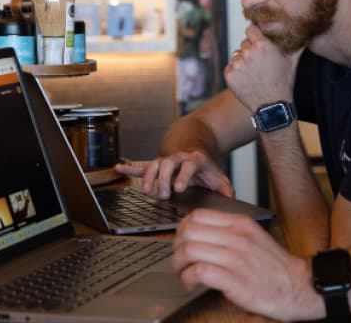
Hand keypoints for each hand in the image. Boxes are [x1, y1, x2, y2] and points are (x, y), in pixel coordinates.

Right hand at [115, 151, 233, 198]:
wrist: (196, 149)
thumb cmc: (207, 169)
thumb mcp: (219, 177)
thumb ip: (226, 189)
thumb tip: (231, 200)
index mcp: (195, 160)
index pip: (189, 165)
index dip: (183, 175)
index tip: (178, 188)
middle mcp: (179, 158)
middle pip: (168, 163)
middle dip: (163, 178)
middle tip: (162, 194)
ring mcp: (167, 160)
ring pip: (154, 163)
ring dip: (148, 176)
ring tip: (146, 191)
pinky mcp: (157, 165)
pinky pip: (142, 165)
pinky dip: (130, 168)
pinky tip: (118, 169)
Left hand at [172, 209, 324, 320]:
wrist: (298, 286)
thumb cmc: (274, 266)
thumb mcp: (254, 237)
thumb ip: (230, 231)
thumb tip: (202, 232)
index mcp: (241, 223)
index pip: (198, 215)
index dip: (182, 229)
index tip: (183, 242)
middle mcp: (237, 237)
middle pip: (188, 232)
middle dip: (176, 248)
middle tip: (181, 260)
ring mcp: (235, 257)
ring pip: (189, 250)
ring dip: (179, 265)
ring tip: (185, 274)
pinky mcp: (233, 280)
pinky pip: (198, 272)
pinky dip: (188, 278)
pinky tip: (193, 283)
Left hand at [225, 25, 303, 111]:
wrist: (272, 105)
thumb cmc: (283, 83)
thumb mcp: (292, 62)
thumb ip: (297, 45)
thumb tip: (304, 35)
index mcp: (263, 46)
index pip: (250, 29)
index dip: (254, 35)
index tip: (257, 41)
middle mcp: (249, 52)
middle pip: (244, 43)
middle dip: (250, 50)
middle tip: (259, 63)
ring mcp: (238, 64)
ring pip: (236, 55)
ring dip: (242, 61)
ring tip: (254, 73)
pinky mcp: (229, 74)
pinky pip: (230, 67)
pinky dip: (236, 73)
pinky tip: (247, 80)